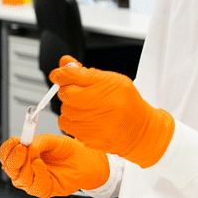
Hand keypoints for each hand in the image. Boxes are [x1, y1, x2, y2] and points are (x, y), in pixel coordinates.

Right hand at [0, 134, 108, 197]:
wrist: (84, 159)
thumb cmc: (67, 150)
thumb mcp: (51, 140)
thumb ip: (38, 142)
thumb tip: (27, 145)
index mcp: (23, 156)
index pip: (6, 155)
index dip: (7, 149)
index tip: (15, 141)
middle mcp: (25, 170)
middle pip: (9, 168)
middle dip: (14, 158)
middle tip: (23, 148)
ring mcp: (33, 181)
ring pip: (19, 178)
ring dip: (26, 165)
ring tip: (37, 156)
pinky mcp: (43, 190)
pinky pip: (34, 185)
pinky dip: (37, 174)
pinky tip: (40, 165)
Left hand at [50, 56, 174, 167]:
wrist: (138, 129)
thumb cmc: (126, 102)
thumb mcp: (111, 79)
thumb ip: (84, 71)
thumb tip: (65, 61)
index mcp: (105, 85)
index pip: (71, 75)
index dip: (61, 73)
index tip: (60, 74)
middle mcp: (97, 104)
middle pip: (65, 92)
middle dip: (69, 90)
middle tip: (83, 93)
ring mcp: (89, 122)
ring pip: (64, 108)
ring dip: (71, 106)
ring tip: (88, 107)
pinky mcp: (84, 136)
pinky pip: (65, 123)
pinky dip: (71, 120)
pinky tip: (85, 118)